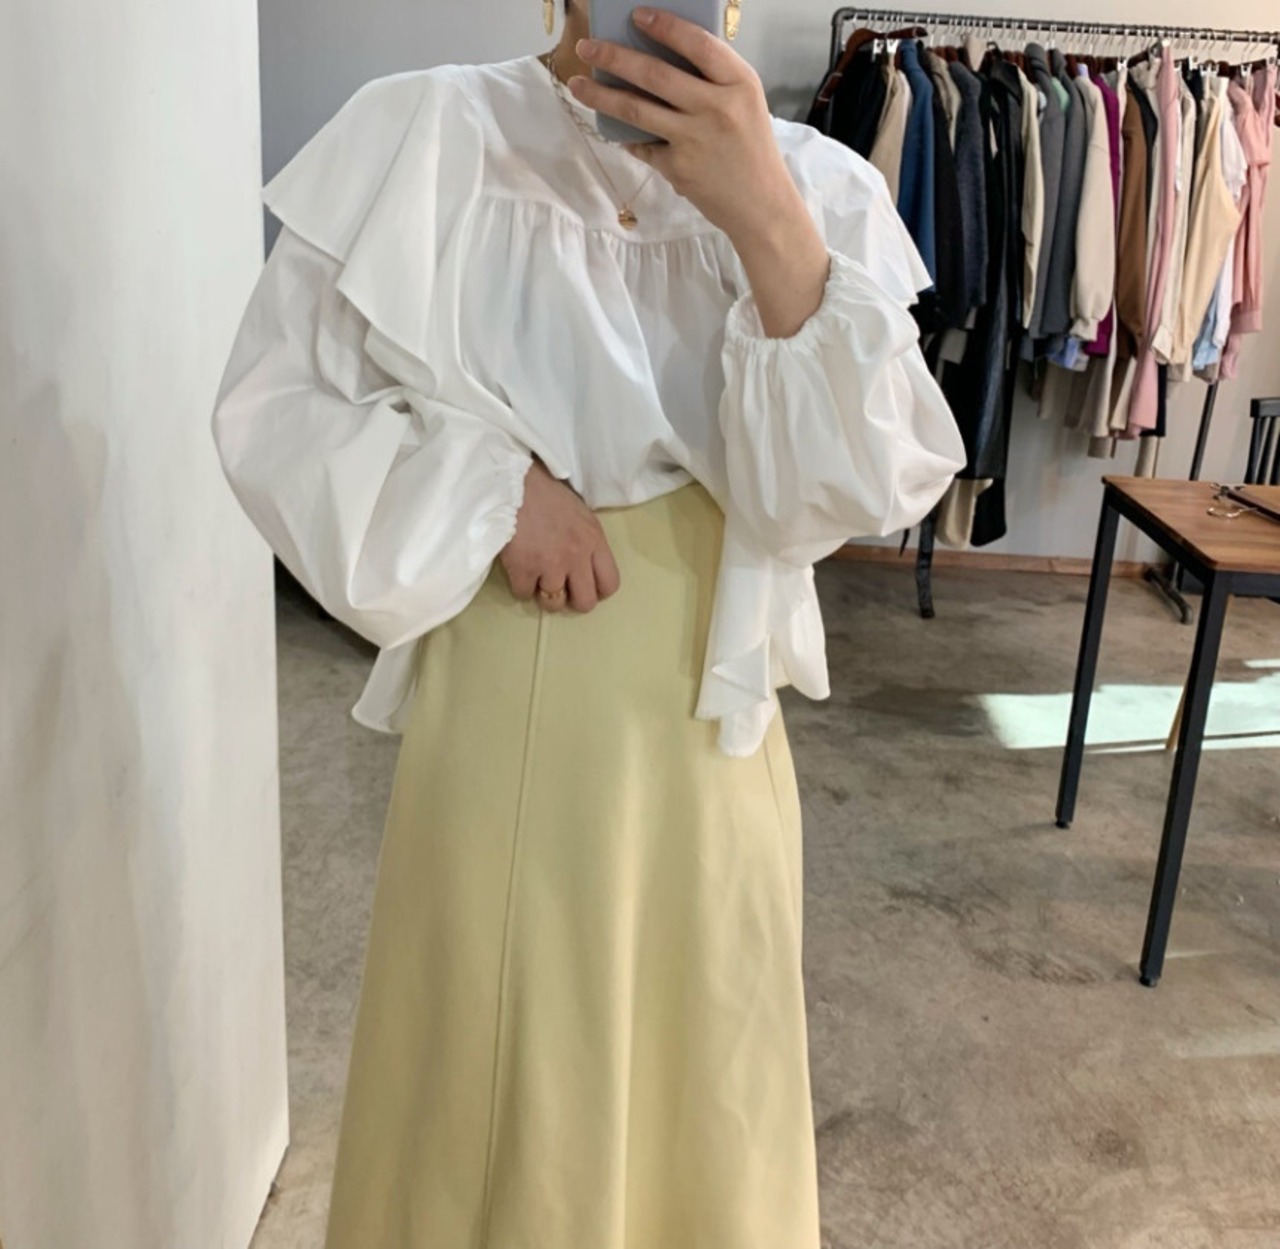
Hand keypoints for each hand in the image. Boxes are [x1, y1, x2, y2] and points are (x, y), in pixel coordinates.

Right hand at [500, 459, 621, 613]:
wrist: (512, 482)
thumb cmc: (546, 493)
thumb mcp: (580, 514)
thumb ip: (587, 542)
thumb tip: (584, 566)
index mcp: (594, 540)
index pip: (610, 583)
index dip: (597, 591)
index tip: (584, 586)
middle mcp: (577, 557)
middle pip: (585, 602)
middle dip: (572, 601)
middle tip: (561, 589)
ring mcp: (550, 565)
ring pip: (553, 603)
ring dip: (544, 594)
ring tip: (537, 578)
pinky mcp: (523, 569)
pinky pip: (524, 594)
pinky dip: (520, 587)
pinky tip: (519, 571)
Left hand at [567, 8, 796, 241]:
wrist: (762, 206)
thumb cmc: (752, 149)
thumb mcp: (746, 103)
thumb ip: (715, 80)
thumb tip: (664, 56)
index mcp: (739, 83)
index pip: (697, 44)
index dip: (665, 26)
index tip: (637, 15)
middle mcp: (717, 108)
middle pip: (655, 74)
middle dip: (614, 57)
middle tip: (587, 48)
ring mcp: (695, 139)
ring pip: (637, 109)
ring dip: (602, 95)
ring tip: (578, 84)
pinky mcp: (679, 168)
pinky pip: (644, 146)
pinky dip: (629, 138)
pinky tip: (616, 131)